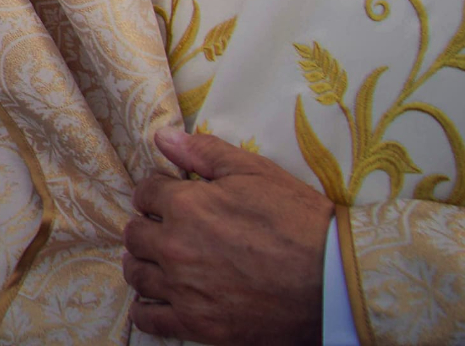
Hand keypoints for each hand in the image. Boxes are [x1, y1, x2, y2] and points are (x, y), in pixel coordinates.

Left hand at [123, 128, 333, 344]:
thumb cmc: (293, 218)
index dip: (157, 189)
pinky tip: (157, 298)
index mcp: (186, 205)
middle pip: (135, 234)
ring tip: (160, 258)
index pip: (145, 192)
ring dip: (143, 262)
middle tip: (166, 225)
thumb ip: (203, 152)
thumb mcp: (252, 170)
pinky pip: (149, 319)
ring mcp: (184, 290)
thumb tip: (163, 139)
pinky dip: (146, 308)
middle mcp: (176, 247)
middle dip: (147, 223)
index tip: (169, 194)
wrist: (329, 278)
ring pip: (137, 274)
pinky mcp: (198, 325)